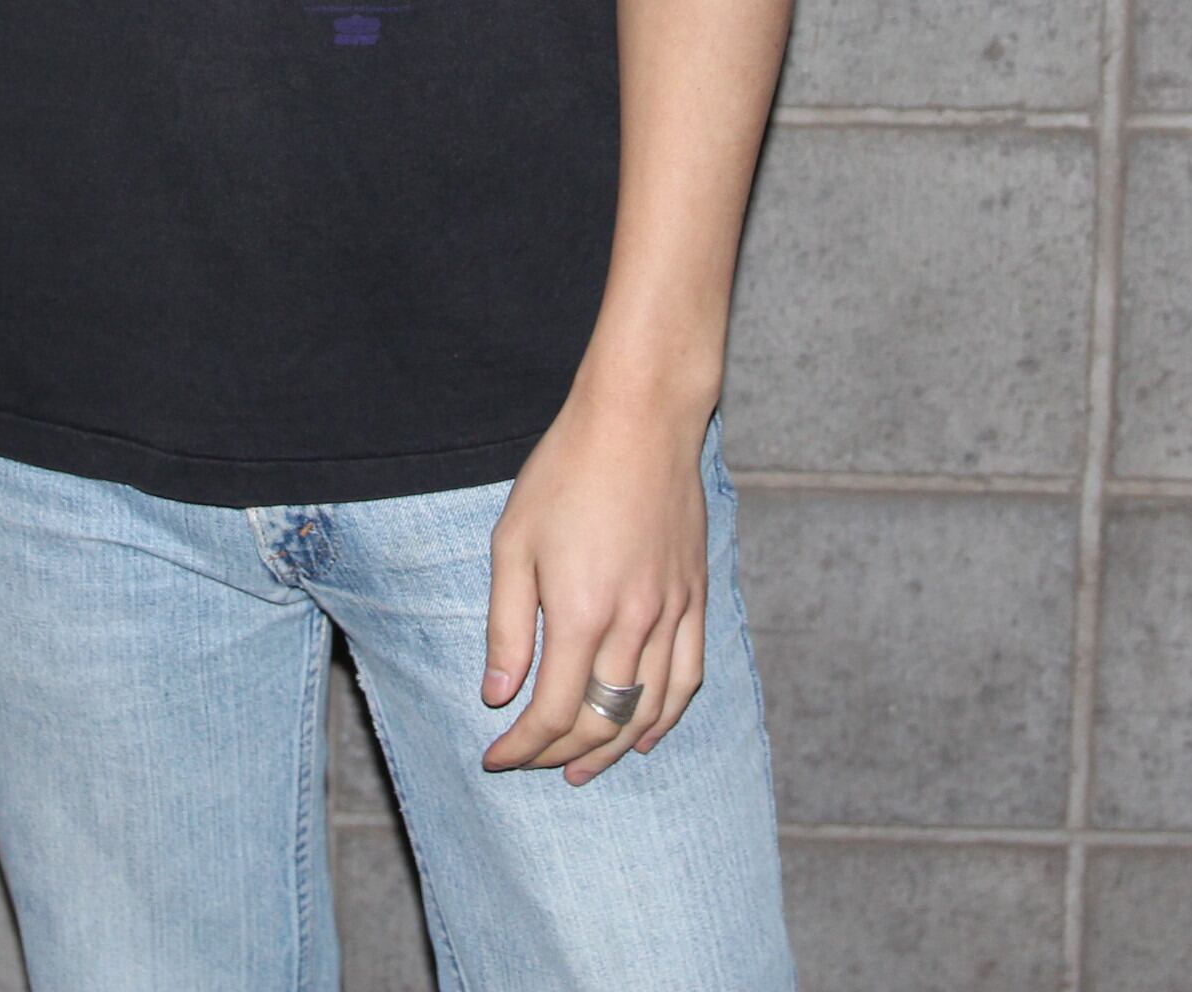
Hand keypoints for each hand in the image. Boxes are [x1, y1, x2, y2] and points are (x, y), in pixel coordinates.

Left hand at [479, 393, 710, 784]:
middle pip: (600, 721)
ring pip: (647, 708)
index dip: (522, 748)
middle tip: (529, 763)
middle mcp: (633, 623)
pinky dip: (666, 716)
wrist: (639, 421)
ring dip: (612, 750)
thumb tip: (498, 696)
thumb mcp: (513, 544)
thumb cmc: (566, 472)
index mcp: (581, 613)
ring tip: (580, 770)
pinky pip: (689, 676)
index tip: (495, 757)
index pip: (553, 714)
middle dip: (560, 755)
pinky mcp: (695, 597)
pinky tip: (643, 735)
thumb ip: (506, 628)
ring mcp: (672, 612)